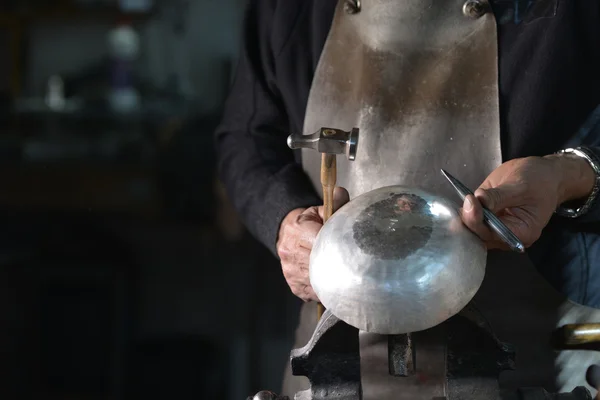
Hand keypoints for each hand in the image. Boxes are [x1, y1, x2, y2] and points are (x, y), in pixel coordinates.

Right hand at [276, 187, 349, 300]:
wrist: (287, 234)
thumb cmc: (308, 222)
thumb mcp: (320, 209)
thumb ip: (334, 203)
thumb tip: (341, 193)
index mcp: (298, 231)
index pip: (320, 244)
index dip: (337, 249)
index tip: (351, 253)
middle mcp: (290, 253)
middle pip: (320, 267)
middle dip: (339, 268)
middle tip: (356, 269)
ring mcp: (290, 272)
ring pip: (318, 284)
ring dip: (334, 283)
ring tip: (348, 279)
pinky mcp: (294, 286)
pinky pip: (314, 294)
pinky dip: (326, 292)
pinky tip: (334, 286)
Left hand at [461, 154, 594, 249]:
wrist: (547, 176)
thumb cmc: (540, 181)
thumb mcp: (520, 185)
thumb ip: (497, 196)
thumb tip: (476, 200)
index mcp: (521, 233)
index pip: (490, 233)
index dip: (476, 219)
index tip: (471, 200)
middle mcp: (508, 237)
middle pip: (479, 234)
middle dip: (469, 217)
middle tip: (466, 198)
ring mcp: (499, 229)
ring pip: (474, 229)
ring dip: (467, 215)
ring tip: (466, 199)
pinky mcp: (492, 220)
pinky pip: (476, 220)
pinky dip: (469, 211)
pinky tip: (467, 201)